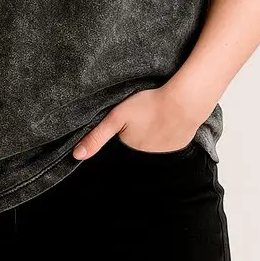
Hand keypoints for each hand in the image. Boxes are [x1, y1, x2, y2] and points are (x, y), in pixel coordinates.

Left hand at [72, 86, 197, 159]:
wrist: (184, 102)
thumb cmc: (149, 105)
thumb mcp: (116, 116)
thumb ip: (96, 136)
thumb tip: (76, 156)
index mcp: (130, 150)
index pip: (120, 145)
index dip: (122, 131)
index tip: (128, 120)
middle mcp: (147, 158)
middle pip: (136, 145)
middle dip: (136, 134)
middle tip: (142, 115)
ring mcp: (165, 155)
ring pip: (152, 145)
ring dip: (152, 134)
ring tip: (155, 117)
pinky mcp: (180, 148)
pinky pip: (168, 143)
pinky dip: (166, 134)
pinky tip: (168, 120)